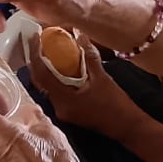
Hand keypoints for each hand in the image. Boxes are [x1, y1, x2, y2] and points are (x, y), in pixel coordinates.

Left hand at [26, 33, 142, 138]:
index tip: (36, 37)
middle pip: (40, 80)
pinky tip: (59, 65)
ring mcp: (62, 111)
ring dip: (45, 68)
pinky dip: (54, 77)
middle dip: (37, 60)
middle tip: (40, 41)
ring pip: (46, 86)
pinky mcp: (68, 111)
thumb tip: (79, 35)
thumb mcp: (102, 78)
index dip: (35, 54)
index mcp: (64, 100)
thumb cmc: (116, 104)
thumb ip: (89, 56)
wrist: (126, 126)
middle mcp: (58, 107)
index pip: (42, 74)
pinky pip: (55, 90)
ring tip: (48, 49)